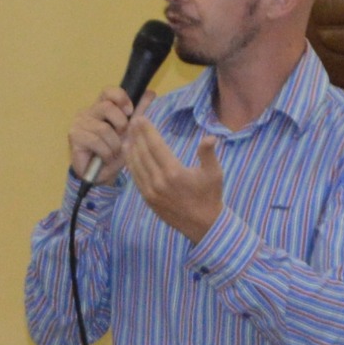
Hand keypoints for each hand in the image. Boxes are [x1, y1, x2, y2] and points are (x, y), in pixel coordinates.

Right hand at [66, 89, 137, 184]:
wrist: (102, 175)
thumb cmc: (114, 151)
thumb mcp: (130, 131)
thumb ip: (138, 111)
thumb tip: (150, 92)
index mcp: (101, 107)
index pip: (108, 91)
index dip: (121, 98)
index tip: (130, 111)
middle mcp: (87, 112)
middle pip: (107, 107)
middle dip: (121, 124)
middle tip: (122, 137)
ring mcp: (79, 123)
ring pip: (104, 128)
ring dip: (114, 145)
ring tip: (114, 153)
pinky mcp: (74, 136)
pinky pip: (96, 141)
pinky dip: (106, 152)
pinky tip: (105, 158)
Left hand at [123, 112, 224, 242]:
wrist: (203, 225)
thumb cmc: (210, 196)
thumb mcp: (214, 174)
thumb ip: (208, 154)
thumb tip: (210, 137)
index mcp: (174, 172)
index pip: (156, 146)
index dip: (147, 131)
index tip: (141, 119)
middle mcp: (158, 182)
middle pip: (143, 153)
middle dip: (137, 135)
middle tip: (133, 121)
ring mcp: (151, 192)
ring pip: (136, 165)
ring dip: (131, 148)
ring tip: (129, 135)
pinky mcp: (147, 199)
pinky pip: (136, 178)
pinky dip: (131, 164)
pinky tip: (130, 155)